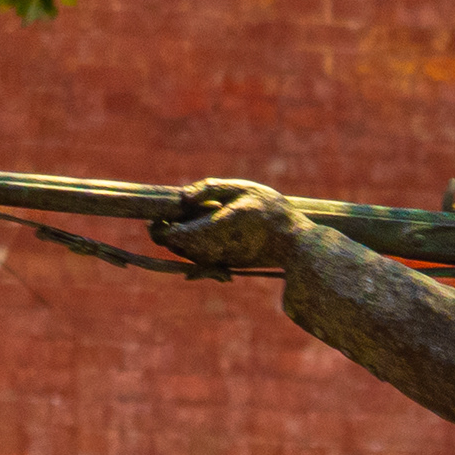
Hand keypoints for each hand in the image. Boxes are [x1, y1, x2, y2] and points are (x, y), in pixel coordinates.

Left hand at [151, 180, 297, 272]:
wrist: (295, 243)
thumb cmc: (271, 211)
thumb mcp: (242, 188)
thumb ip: (209, 189)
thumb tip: (182, 198)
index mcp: (212, 229)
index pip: (171, 235)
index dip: (159, 225)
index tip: (161, 213)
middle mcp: (212, 250)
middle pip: (174, 247)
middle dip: (167, 231)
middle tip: (171, 213)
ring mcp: (218, 261)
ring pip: (185, 254)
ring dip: (181, 238)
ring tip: (191, 218)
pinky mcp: (225, 265)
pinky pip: (200, 258)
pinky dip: (195, 245)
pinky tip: (206, 230)